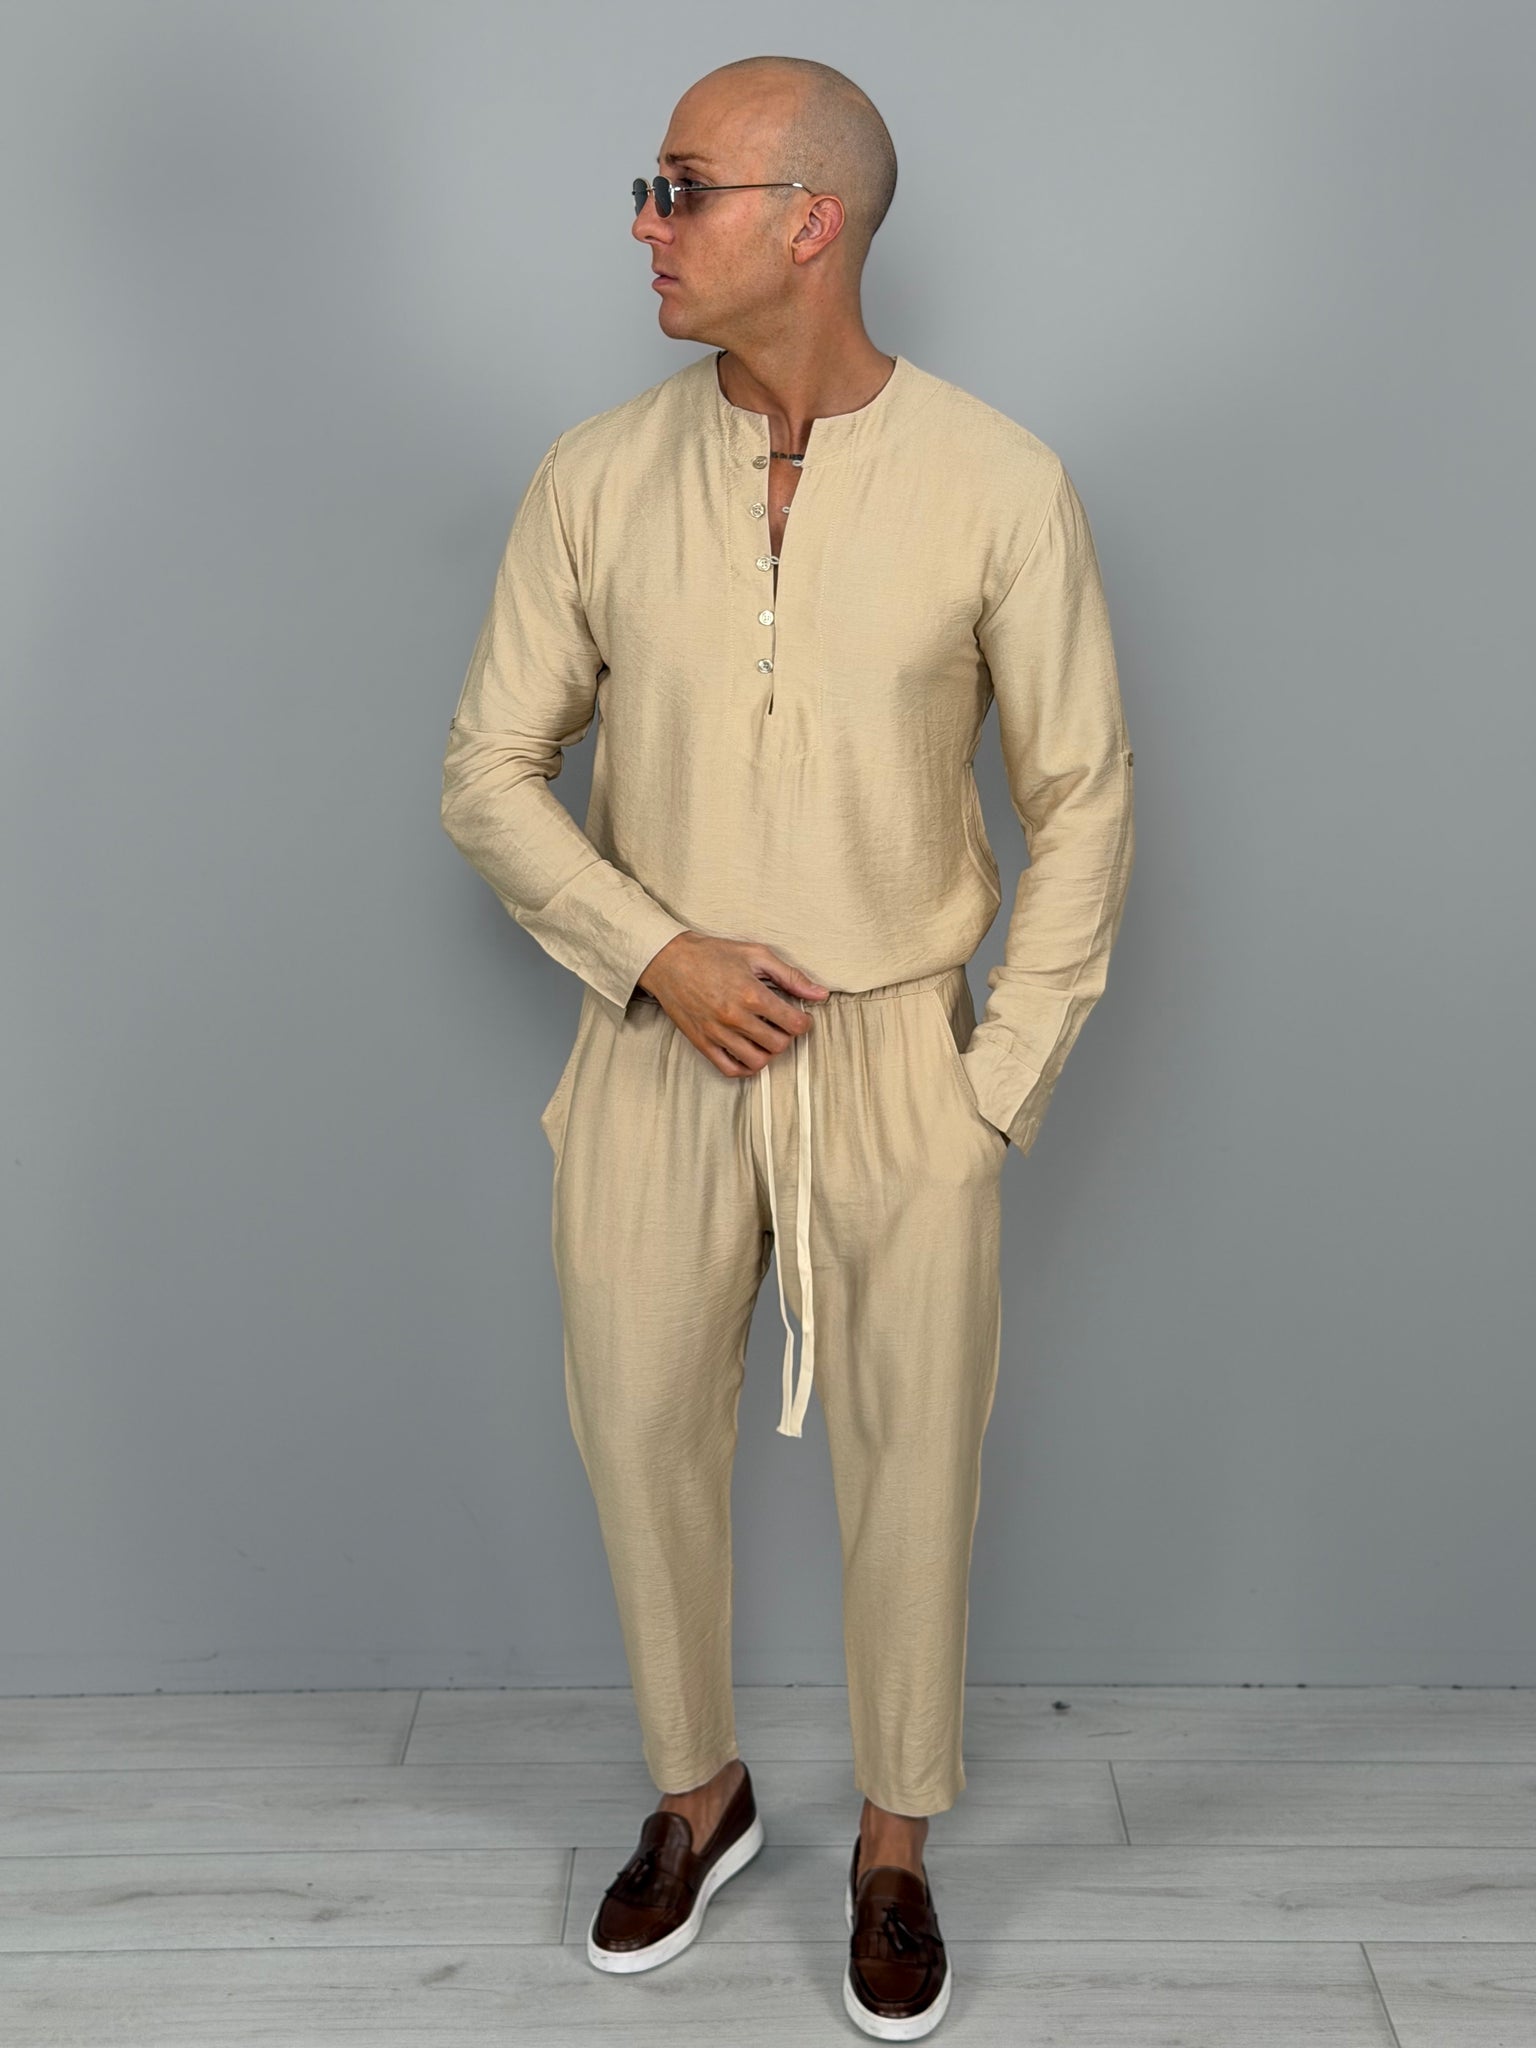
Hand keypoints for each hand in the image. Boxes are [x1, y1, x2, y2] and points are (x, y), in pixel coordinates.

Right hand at [637, 933, 829, 1076]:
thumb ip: (790, 976)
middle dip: (787, 1036)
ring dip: (768, 1052)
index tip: (801, 1018)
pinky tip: (748, 1052)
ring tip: (764, 1037)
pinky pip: (730, 1069)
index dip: (804, 1023)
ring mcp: (717, 1033)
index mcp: (752, 994)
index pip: (793, 1024)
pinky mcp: (702, 1043)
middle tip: (781, 1025)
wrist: (668, 960)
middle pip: (778, 1045)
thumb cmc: (712, 954)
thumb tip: (820, 993)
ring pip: (757, 1061)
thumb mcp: (756, 955)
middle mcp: (735, 1018)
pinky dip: (745, 1068)